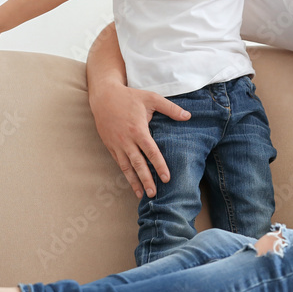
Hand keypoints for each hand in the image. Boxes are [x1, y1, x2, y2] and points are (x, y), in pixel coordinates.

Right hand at [89, 79, 189, 198]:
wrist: (103, 96)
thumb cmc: (130, 96)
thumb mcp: (152, 98)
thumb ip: (170, 108)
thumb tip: (188, 116)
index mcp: (138, 130)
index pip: (151, 152)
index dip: (159, 166)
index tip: (166, 178)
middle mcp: (126, 140)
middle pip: (138, 164)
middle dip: (146, 180)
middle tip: (153, 194)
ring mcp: (117, 144)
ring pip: (126, 167)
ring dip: (134, 182)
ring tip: (142, 195)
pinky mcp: (110, 146)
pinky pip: (119, 163)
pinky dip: (125, 174)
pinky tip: (132, 182)